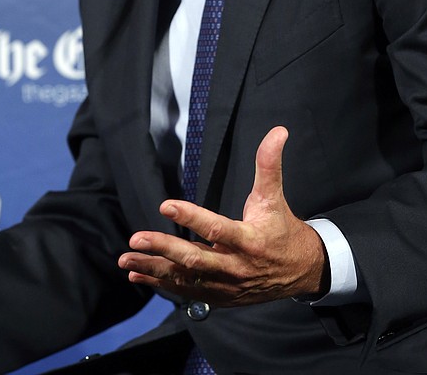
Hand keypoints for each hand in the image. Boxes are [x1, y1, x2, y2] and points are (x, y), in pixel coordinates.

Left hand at [118, 126, 327, 304]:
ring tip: (126, 260)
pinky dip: (162, 284)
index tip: (165, 205)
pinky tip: (138, 276)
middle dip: (163, 248)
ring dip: (154, 269)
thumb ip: (269, 164)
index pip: (216, 229)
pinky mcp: (219, 296)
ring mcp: (226, 285)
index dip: (190, 217)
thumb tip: (278, 131)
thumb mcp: (274, 196)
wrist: (300, 272)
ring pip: (185, 279)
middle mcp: (235, 266)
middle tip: (135, 239)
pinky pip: (186, 292)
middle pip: (194, 260)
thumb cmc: (282, 229)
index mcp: (248, 240)